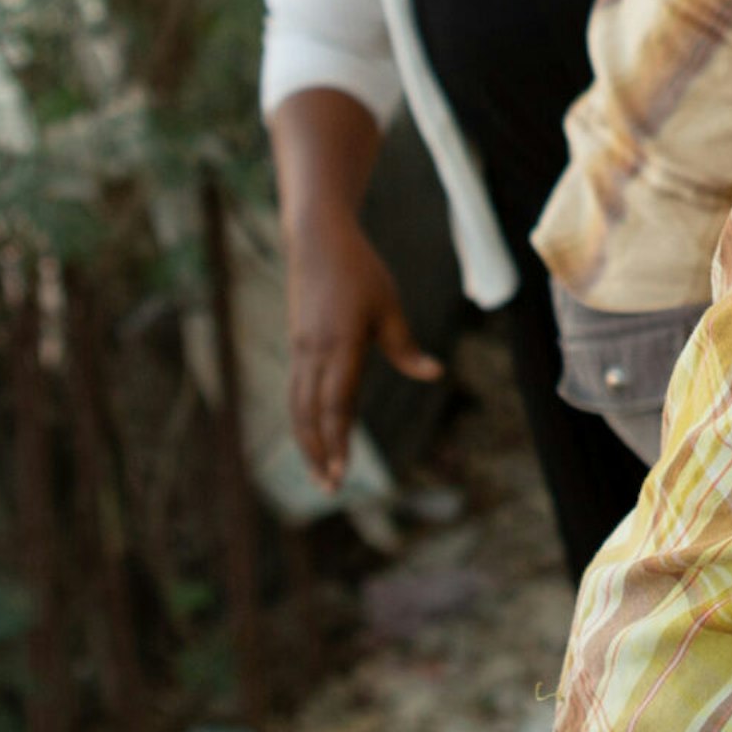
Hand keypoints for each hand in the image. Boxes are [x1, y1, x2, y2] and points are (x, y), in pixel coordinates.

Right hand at [285, 212, 442, 488]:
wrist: (317, 241)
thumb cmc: (360, 272)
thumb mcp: (390, 306)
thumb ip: (406, 347)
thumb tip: (435, 374)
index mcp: (341, 344)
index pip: (337, 404)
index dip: (338, 442)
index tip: (341, 474)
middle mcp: (314, 352)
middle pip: (310, 415)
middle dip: (319, 454)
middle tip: (330, 490)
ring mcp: (301, 350)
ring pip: (298, 407)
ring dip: (307, 442)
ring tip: (319, 473)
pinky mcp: (297, 346)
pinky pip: (297, 392)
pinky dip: (303, 420)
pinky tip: (313, 437)